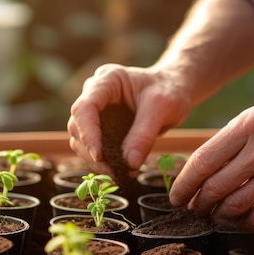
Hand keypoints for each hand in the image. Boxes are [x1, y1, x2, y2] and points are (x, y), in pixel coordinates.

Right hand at [67, 63, 191, 173]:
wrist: (175, 88)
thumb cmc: (170, 90)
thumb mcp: (162, 108)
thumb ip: (144, 134)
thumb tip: (129, 165)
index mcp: (107, 80)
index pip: (84, 108)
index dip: (87, 133)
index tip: (99, 156)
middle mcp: (95, 94)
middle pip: (78, 126)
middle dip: (91, 152)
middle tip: (113, 172)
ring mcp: (97, 110)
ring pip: (80, 139)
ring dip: (95, 160)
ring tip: (118, 174)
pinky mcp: (102, 126)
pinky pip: (93, 146)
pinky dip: (103, 161)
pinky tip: (120, 171)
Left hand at [169, 91, 253, 230]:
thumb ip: (230, 139)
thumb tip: (201, 168)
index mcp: (247, 126)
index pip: (203, 161)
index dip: (184, 183)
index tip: (177, 195)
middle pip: (215, 187)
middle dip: (198, 203)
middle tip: (194, 208)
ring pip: (234, 205)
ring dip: (218, 215)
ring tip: (213, 215)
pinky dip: (244, 222)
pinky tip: (239, 219)